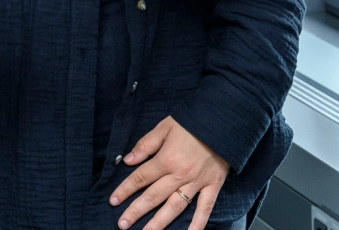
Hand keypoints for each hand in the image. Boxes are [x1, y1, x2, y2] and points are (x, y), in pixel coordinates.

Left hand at [108, 116, 229, 229]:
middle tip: (122, 224)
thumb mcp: (165, 126)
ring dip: (159, 223)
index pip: (140, 178)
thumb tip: (128, 160)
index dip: (125, 190)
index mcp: (166, 159)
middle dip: (136, 211)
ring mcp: (197, 182)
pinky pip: (204, 209)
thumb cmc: (193, 120)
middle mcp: (179, 174)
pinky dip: (197, 224)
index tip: (113, 201)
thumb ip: (146, 144)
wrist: (224, 119)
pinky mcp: (213, 186)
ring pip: (174, 207)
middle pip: (153, 196)